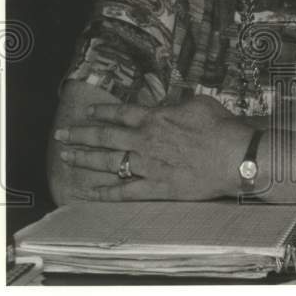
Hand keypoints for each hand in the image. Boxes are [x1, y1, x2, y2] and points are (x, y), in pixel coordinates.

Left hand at [54, 96, 254, 200]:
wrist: (234, 155)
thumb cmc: (221, 127)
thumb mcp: (199, 104)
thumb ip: (177, 104)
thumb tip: (168, 105)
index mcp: (156, 118)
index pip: (121, 113)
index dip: (102, 112)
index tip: (87, 112)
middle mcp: (145, 141)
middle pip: (104, 137)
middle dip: (80, 135)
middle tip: (61, 135)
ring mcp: (148, 166)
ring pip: (108, 162)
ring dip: (85, 159)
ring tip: (67, 157)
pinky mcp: (156, 188)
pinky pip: (124, 192)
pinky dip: (105, 192)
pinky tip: (89, 192)